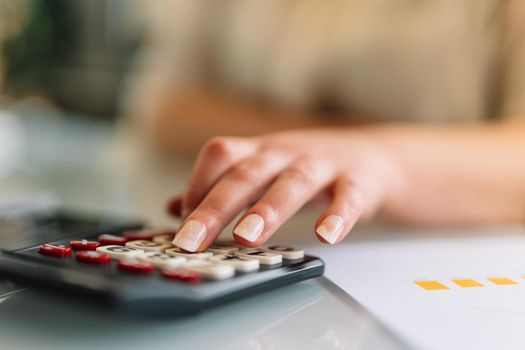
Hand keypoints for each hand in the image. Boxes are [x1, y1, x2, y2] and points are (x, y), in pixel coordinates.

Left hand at [168, 129, 403, 251]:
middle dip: (216, 205)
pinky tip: (325, 237)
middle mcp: (286, 153)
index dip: (197, 185)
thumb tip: (172, 208)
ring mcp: (323, 164)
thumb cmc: (308, 168)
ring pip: (293, 182)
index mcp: (260, 151)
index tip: (180, 223)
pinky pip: (348, 196)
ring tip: (246, 237)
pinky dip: (337, 216)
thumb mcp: (264, 171)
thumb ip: (222, 188)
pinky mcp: (358, 181)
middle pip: (248, 172)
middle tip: (192, 239)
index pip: (220, 155)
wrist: (374, 158)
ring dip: (268, 208)